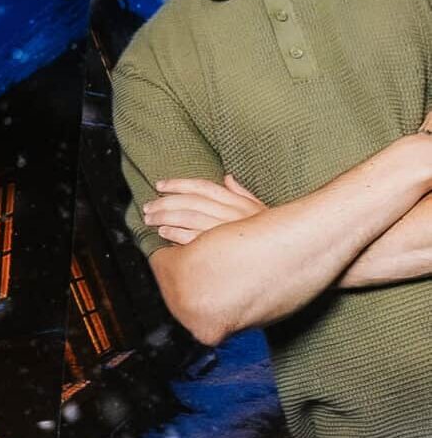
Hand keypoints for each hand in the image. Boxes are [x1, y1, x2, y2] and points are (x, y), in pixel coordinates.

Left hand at [142, 175, 264, 244]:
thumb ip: (242, 194)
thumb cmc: (271, 236)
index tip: (159, 185)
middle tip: (148, 207)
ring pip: (188, 217)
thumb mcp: (259, 211)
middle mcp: (232, 214)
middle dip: (164, 202)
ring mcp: (227, 232)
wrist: (289, 259)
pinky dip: (174, 234)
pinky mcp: (221, 251)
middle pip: (191, 201)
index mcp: (238, 203)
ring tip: (150, 219)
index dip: (178, 184)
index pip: (203, 187)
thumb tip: (228, 177)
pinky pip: (192, 239)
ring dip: (164, 217)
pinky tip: (163, 234)